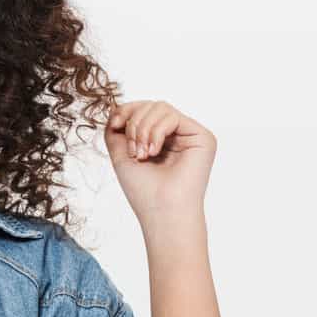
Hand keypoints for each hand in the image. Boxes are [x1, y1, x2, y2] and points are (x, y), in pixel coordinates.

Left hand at [103, 100, 216, 228]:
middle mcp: (178, 135)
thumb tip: (114, 106)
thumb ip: (116, 129)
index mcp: (161, 138)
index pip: (144, 110)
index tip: (115, 124)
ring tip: (142, 154)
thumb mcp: (121, 153)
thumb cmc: (143, 189)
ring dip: (143, 129)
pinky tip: (154, 152)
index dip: (127, 110)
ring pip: (160, 107)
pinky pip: (172, 116)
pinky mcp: (203, 137)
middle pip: (151, 105)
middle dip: (134, 123)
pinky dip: (156, 131)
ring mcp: (191, 135)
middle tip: (133, 151)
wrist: (161, 211)